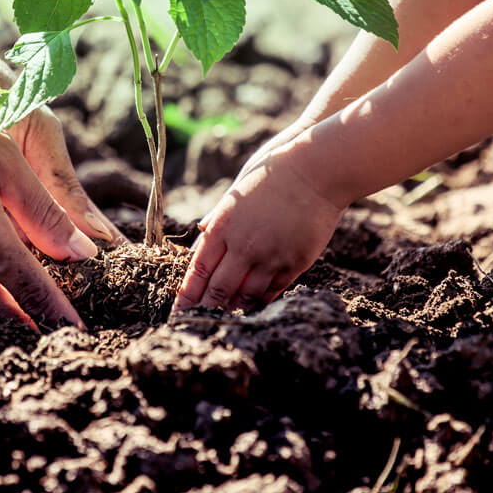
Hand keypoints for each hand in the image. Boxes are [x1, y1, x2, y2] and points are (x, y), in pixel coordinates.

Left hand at [174, 141, 342, 311]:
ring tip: (225, 318)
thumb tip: (203, 233)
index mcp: (223, 226)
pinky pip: (274, 290)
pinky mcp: (295, 261)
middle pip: (219, 289)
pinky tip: (255, 306)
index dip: (188, 293)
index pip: (198, 269)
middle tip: (197, 323)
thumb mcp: (236, 193)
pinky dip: (262, 300)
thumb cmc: (271, 174)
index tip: (179, 309)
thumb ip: (219, 218)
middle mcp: (243, 245)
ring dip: (234, 308)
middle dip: (206, 308)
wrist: (313, 170)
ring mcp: (270, 256)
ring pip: (246, 295)